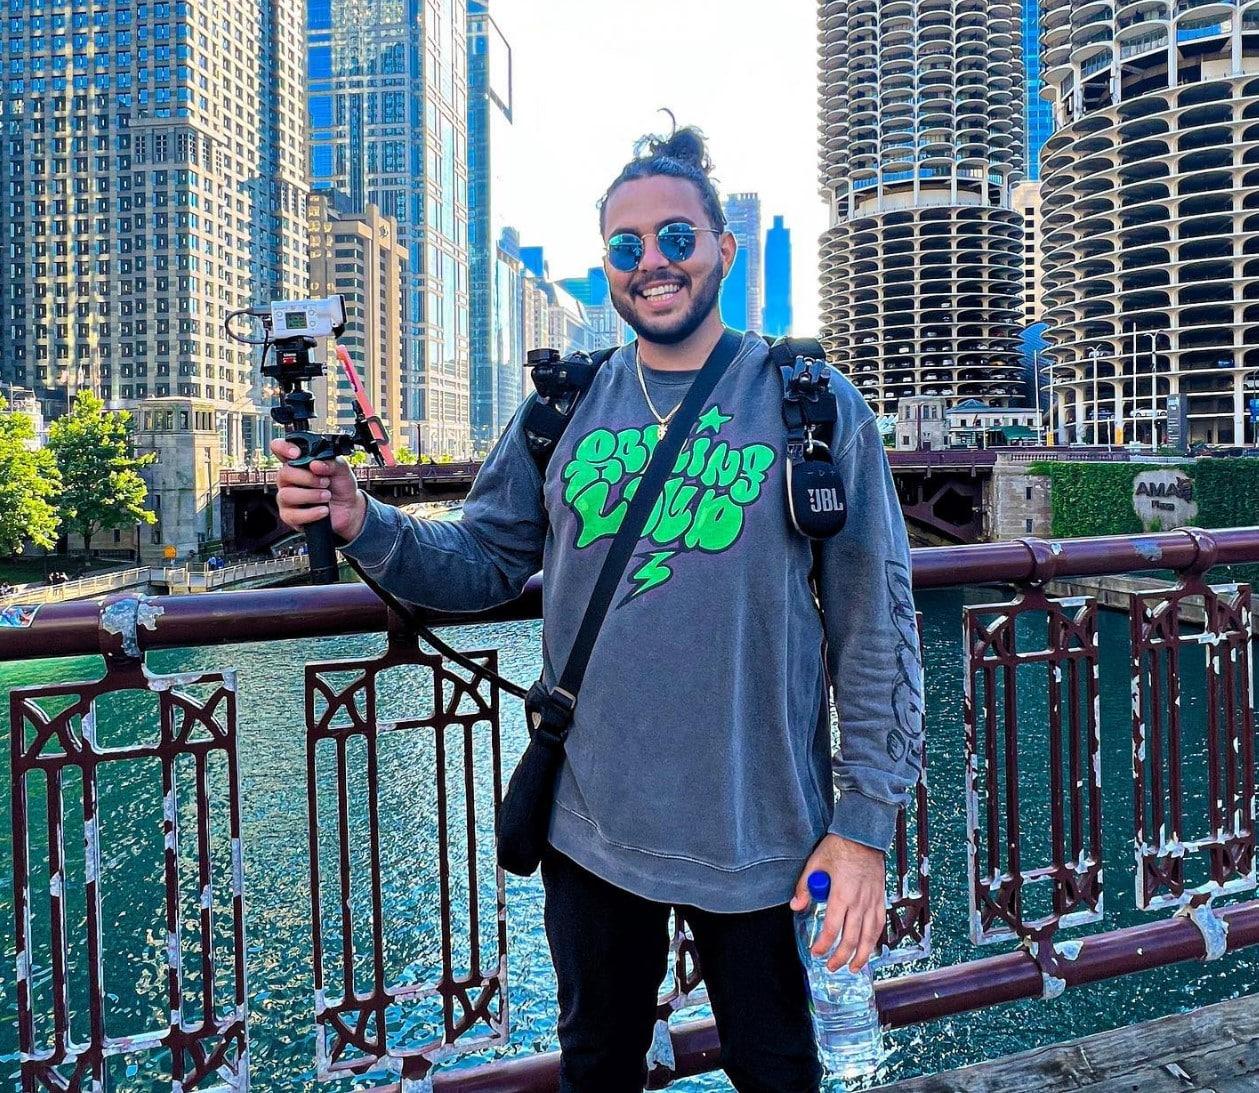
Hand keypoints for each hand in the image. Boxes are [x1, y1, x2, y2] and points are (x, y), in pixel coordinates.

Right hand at [270, 438, 366, 540]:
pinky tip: (323, 510)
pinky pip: (293, 515)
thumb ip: (331, 463)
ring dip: (311, 495)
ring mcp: (288, 498)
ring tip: (327, 495)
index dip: (283, 448)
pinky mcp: (290, 516)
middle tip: (325, 482)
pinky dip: (311, 513)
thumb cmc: (341, 487)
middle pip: (283, 474)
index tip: (297, 454)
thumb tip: (315, 464)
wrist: (350, 510)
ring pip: (286, 495)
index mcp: (298, 463)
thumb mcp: (342, 470)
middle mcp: (289, 479)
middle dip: (307, 478)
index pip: (279, 449)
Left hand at [790, 833, 885, 973]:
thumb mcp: (815, 863)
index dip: (824, 945)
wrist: (863, 836)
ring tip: (853, 967)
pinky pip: (879, 924)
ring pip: (869, 936)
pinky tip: (870, 949)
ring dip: (861, 955)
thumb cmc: (839, 847)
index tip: (816, 952)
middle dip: (840, 957)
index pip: (832, 928)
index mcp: (841, 894)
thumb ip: (804, 887)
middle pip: (851, 938)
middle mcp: (859, 902)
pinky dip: (875, 940)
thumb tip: (796, 907)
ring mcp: (872, 901)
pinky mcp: (880, 899)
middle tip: (831, 966)